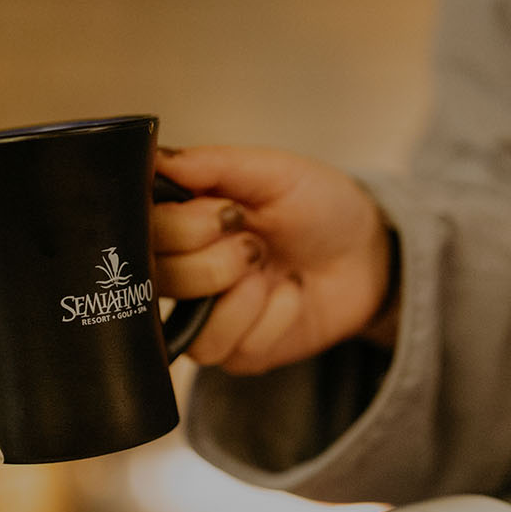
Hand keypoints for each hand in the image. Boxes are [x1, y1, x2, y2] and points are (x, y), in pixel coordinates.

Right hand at [154, 145, 394, 374]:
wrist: (368, 253)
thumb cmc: (319, 206)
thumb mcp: (272, 171)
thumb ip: (213, 164)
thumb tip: (157, 159)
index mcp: (181, 221)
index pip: (142, 234)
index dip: (183, 228)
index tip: (229, 212)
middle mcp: (184, 270)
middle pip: (161, 283)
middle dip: (218, 262)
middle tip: (256, 244)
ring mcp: (207, 315)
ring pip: (191, 328)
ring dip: (243, 297)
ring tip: (271, 271)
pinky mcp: (237, 352)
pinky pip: (233, 350)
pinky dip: (273, 317)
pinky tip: (290, 294)